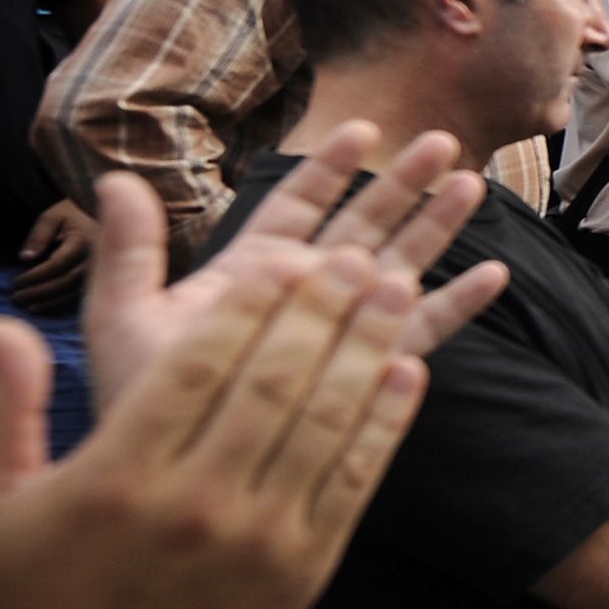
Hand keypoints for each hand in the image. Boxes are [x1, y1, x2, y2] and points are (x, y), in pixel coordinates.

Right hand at [0, 224, 440, 608]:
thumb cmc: (33, 599)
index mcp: (120, 476)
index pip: (197, 367)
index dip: (249, 306)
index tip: (285, 257)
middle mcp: (197, 503)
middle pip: (273, 382)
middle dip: (320, 310)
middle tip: (355, 256)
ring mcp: (259, 538)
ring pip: (325, 421)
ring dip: (365, 348)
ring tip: (392, 288)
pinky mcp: (304, 568)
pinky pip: (354, 478)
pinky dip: (384, 421)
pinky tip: (406, 369)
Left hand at [11, 198, 98, 311]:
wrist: (102, 213)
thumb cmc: (72, 213)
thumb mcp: (52, 217)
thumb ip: (38, 235)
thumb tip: (25, 258)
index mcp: (83, 241)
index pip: (57, 264)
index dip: (35, 275)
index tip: (16, 282)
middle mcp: (95, 258)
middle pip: (66, 282)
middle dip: (39, 292)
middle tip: (16, 298)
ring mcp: (101, 270)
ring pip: (75, 292)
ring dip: (50, 303)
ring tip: (29, 307)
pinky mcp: (103, 278)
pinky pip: (82, 296)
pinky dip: (63, 304)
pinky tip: (48, 307)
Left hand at [83, 122, 508, 401]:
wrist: (166, 478)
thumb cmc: (141, 404)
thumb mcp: (124, 318)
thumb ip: (130, 251)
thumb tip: (116, 179)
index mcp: (251, 275)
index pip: (296, 206)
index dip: (329, 168)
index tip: (363, 130)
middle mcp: (304, 298)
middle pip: (362, 226)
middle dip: (401, 183)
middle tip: (442, 142)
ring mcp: (339, 334)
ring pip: (399, 268)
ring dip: (435, 228)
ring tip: (472, 184)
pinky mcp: (366, 374)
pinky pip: (420, 334)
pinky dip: (457, 305)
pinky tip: (492, 276)